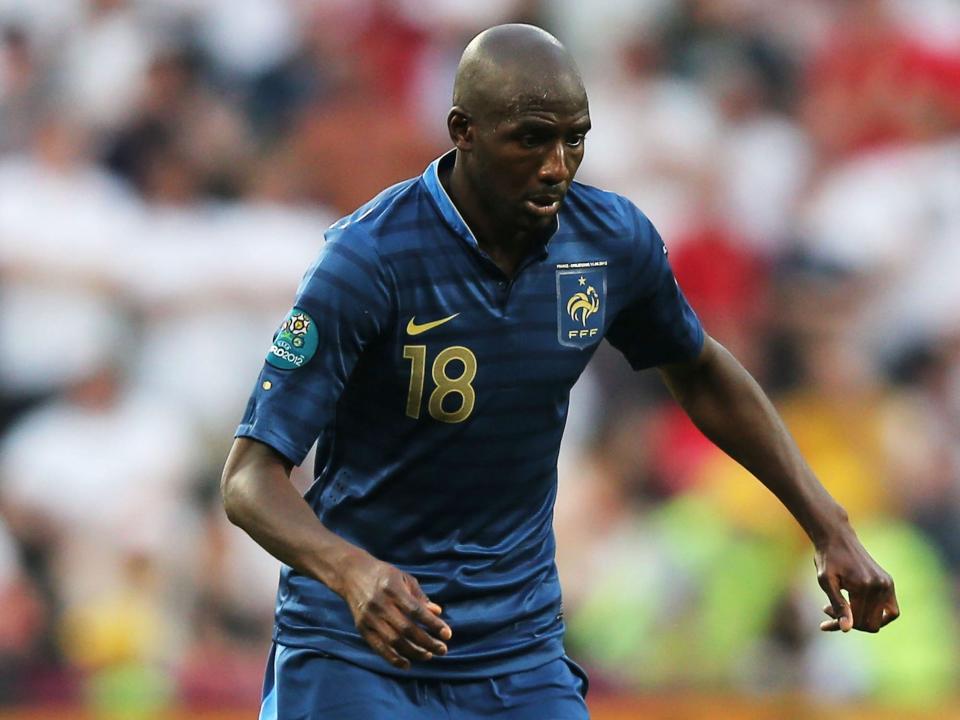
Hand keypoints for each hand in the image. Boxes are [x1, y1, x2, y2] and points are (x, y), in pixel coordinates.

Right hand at [338, 551, 451, 669]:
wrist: (352, 574)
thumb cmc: (383, 575)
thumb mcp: (404, 578)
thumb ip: (420, 596)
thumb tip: (438, 612)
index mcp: (393, 590)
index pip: (416, 611)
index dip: (433, 624)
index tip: (448, 634)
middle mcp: (381, 605)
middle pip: (406, 629)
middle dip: (427, 642)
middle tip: (443, 650)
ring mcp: (370, 618)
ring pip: (393, 641)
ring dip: (413, 652)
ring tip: (429, 656)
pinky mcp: (362, 628)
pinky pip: (378, 647)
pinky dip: (393, 658)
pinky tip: (407, 664)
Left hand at [815, 530, 899, 632]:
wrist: (837, 538)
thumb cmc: (827, 559)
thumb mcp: (826, 581)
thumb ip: (838, 605)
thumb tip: (847, 629)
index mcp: (865, 586)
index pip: (859, 622)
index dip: (841, 623)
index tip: (825, 612)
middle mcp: (881, 586)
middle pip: (871, 624)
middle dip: (850, 622)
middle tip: (828, 609)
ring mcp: (888, 584)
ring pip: (880, 620)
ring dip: (861, 619)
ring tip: (840, 608)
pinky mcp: (889, 583)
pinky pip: (891, 611)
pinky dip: (876, 615)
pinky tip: (858, 609)